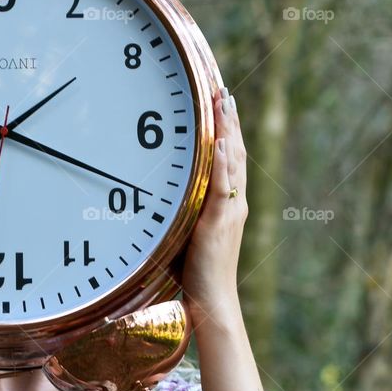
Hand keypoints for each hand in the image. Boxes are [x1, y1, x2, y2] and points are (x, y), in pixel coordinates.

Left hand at [180, 86, 247, 327]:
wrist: (211, 300)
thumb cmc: (195, 273)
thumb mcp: (185, 233)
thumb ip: (178, 211)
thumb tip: (155, 195)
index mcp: (227, 204)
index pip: (230, 158)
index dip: (226, 130)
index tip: (220, 103)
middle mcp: (233, 202)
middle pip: (236, 152)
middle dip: (229, 119)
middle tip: (223, 90)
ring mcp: (229, 211)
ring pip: (233, 162)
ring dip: (228, 130)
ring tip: (224, 102)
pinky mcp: (219, 222)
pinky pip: (224, 187)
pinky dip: (224, 163)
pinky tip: (221, 143)